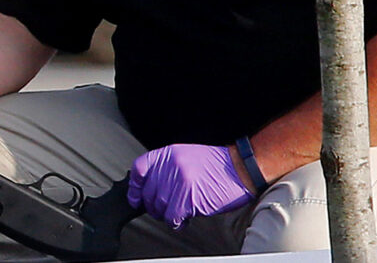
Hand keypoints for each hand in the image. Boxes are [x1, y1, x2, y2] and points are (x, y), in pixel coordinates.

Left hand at [127, 144, 253, 227]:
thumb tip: (150, 188)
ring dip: (166, 215)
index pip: (140, 168)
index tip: (135, 197)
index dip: (135, 186)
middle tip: (164, 210)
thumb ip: (167, 168)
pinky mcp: (188, 197)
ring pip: (159, 206)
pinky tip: (184, 219)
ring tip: (178, 213)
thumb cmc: (217, 166)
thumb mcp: (187, 157)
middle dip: (154, 206)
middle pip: (148, 192)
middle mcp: (171, 165)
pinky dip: (176, 222)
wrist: (241, 169)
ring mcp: (179, 180)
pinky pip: (172, 216)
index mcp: (169, 153)